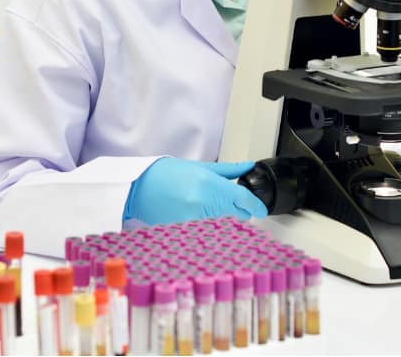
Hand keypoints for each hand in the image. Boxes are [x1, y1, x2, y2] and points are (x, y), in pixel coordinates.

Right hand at [123, 158, 268, 224]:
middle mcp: (204, 204)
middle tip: (238, 208)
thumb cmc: (167, 174)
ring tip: (212, 210)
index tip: (261, 209)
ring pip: (223, 226)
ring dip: (224, 221)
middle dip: (240, 212)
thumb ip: (228, 170)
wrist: (139, 187)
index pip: (243, 199)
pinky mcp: (185, 233)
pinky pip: (206, 233)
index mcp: (210, 185)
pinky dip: (209, 228)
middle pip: (236, 216)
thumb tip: (248, 167)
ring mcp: (194, 221)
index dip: (256, 206)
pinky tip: (201, 219)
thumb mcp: (200, 167)